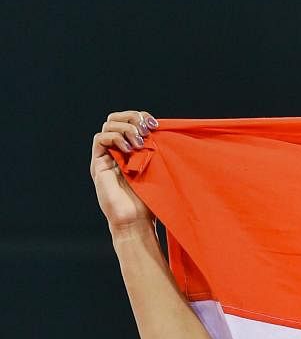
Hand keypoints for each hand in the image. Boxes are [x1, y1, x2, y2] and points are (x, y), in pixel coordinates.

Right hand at [91, 110, 157, 233]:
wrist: (136, 221)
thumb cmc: (150, 201)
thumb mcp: (159, 171)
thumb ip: (157, 152)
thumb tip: (163, 131)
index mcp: (132, 149)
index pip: (130, 121)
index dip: (141, 117)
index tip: (156, 124)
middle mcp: (117, 150)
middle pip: (116, 118)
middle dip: (132, 117)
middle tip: (146, 129)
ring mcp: (106, 156)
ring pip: (108, 125)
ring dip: (126, 128)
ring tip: (140, 143)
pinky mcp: (98, 164)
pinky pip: (100, 139)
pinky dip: (115, 138)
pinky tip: (129, 150)